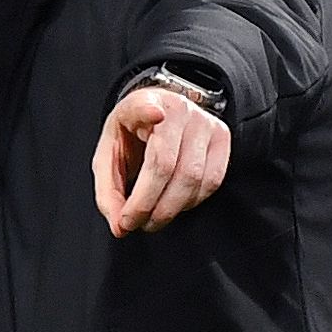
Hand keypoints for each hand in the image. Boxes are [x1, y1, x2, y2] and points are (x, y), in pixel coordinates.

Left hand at [92, 84, 230, 235]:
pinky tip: (174, 205)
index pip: (145, 107)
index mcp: (142, 103)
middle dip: (149, 205)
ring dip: (170, 209)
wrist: (162, 114)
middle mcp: (178, 108)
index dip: (148, 111)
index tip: (155, 114)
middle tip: (135, 224)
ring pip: (193, 177)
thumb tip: (120, 227)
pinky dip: (191, 202)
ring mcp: (205, 122)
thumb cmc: (133, 136)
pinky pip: (211, 181)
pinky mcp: (222, 138)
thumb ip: (109, 192)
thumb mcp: (109, 156)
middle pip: (167, 164)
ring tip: (151, 219)